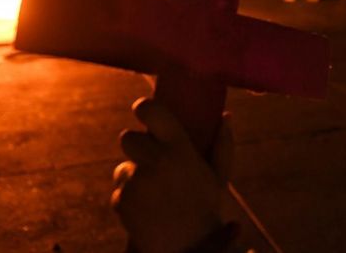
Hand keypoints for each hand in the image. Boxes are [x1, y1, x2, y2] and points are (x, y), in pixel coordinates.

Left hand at [112, 97, 233, 252]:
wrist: (189, 249)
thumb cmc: (206, 209)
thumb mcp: (219, 177)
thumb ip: (222, 144)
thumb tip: (226, 116)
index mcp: (179, 148)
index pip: (151, 110)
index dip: (143, 107)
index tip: (143, 110)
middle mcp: (156, 160)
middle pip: (127, 138)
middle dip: (136, 148)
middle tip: (151, 162)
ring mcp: (136, 181)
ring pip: (122, 168)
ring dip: (133, 177)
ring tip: (155, 196)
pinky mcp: (122, 200)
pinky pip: (119, 192)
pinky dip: (129, 200)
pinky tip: (148, 211)